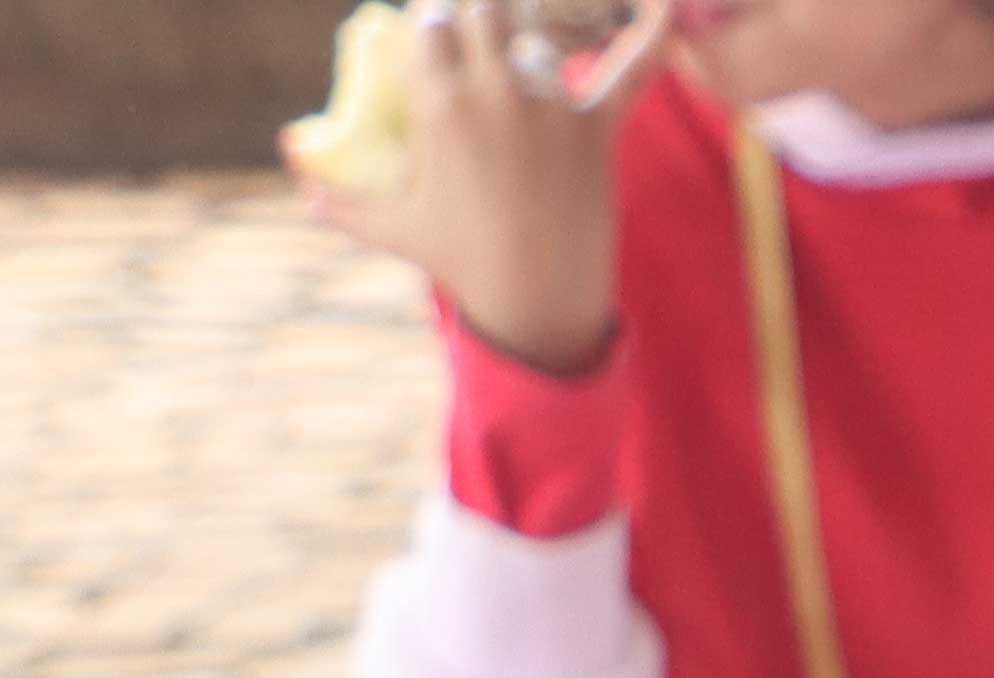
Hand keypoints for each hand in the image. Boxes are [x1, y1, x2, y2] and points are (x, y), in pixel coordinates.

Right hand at [307, 0, 653, 377]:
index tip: (439, 31)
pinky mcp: (597, 132)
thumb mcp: (390, 229)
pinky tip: (664, 4)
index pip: (430, 20)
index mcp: (439, 104)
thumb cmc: (460, 264)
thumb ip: (338, 202)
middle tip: (483, 27)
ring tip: (534, 31)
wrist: (537, 302)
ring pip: (542, 31)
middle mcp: (495, 93)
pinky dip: (649, 36)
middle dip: (480, 9)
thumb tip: (300, 182)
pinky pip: (629, 73)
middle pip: (485, 8)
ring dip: (535, 25)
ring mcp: (550, 109)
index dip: (434, 18)